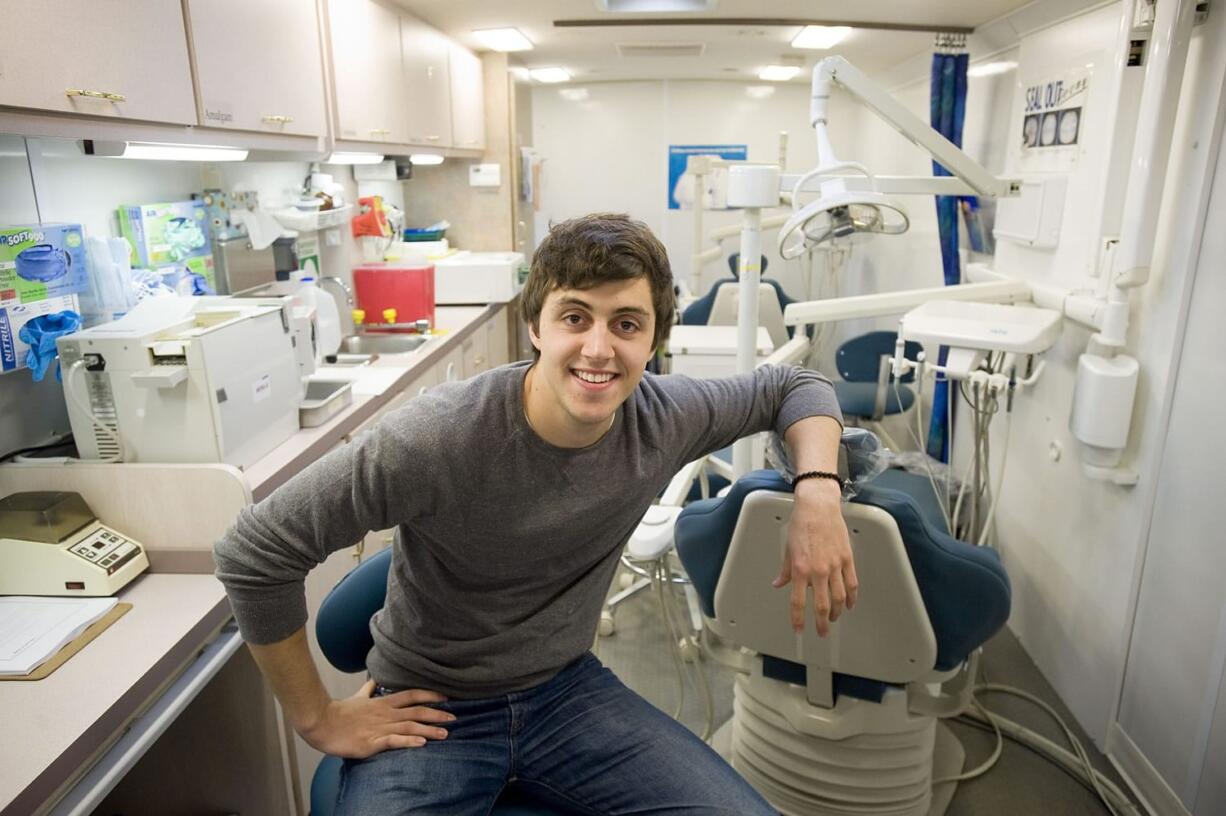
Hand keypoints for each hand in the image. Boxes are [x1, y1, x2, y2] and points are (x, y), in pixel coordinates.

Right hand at [298, 680, 454, 758]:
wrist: (321, 723)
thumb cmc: (339, 712)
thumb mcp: (357, 696)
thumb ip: (368, 689)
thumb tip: (373, 680)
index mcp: (383, 703)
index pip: (411, 695)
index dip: (429, 695)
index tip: (445, 697)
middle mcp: (385, 714)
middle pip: (416, 712)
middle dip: (436, 714)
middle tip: (454, 718)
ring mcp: (379, 728)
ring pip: (409, 727)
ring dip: (428, 731)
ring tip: (445, 734)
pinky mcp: (371, 743)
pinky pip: (393, 741)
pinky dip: (408, 742)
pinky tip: (421, 744)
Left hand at [772, 479, 857, 636]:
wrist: (818, 507)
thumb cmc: (801, 524)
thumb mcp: (788, 549)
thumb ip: (785, 570)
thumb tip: (779, 583)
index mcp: (800, 569)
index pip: (798, 602)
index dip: (798, 619)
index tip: (799, 629)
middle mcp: (818, 571)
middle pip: (822, 606)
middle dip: (822, 623)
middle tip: (822, 632)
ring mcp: (835, 566)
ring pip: (839, 598)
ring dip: (837, 612)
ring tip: (834, 619)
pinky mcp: (847, 559)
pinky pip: (852, 584)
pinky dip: (852, 598)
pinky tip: (849, 604)